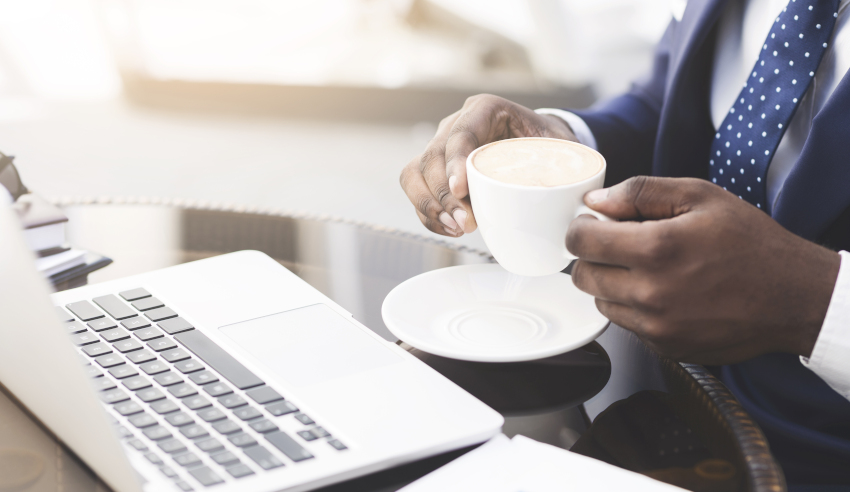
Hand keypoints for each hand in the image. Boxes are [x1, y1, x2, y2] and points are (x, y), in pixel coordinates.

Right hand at [399, 94, 577, 236]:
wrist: (543, 144)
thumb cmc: (551, 144)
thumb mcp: (562, 146)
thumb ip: (564, 164)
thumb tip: (572, 198)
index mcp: (485, 109)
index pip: (460, 133)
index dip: (455, 163)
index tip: (461, 190)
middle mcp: (456, 123)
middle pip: (432, 157)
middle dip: (443, 195)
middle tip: (466, 223)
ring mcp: (441, 147)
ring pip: (414, 173)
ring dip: (429, 206)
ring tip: (456, 230)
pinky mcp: (434, 170)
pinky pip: (416, 190)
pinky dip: (428, 214)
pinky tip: (449, 230)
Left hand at [567, 176, 840, 364]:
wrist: (791, 296)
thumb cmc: (750, 243)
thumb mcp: (700, 196)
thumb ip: (640, 193)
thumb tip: (596, 202)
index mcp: (656, 249)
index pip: (581, 243)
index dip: (580, 230)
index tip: (592, 225)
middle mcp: (650, 293)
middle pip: (583, 276)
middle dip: (592, 257)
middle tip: (616, 245)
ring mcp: (656, 326)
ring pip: (601, 302)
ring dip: (611, 283)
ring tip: (645, 268)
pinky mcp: (664, 348)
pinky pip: (627, 325)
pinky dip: (634, 307)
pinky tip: (662, 292)